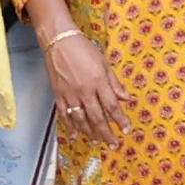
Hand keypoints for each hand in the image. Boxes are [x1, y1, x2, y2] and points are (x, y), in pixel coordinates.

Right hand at [48, 26, 129, 145]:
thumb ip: (114, 83)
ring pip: (81, 119)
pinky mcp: (58, 94)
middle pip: (97, 117)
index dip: (120, 120)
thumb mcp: (104, 63)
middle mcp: (85, 90)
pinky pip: (64, 115)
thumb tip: (126, 98)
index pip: (112, 106)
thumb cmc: (83, 49)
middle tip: (113, 144)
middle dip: (107, 133)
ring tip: (98, 141)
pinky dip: (70, 127)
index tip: (126, 130)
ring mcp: (70, 94)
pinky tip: (75, 136)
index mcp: (98, 81)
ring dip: (91, 132)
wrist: (59, 41)